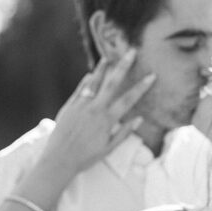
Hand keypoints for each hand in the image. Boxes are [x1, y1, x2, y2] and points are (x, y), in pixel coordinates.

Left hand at [38, 50, 154, 178]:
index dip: (141, 87)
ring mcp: (81, 105)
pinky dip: (87, 81)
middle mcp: (95, 109)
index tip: (152, 76)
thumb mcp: (109, 148)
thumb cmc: (86, 157)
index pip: (128, 99)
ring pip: (94, 82)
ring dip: (102, 69)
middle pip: (112, 83)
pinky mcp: (69, 106)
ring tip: (108, 57)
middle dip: (123, 66)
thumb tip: (139, 119)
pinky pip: (80, 89)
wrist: (59, 159)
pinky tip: (92, 74)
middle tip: (131, 51)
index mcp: (107, 120)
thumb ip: (124, 132)